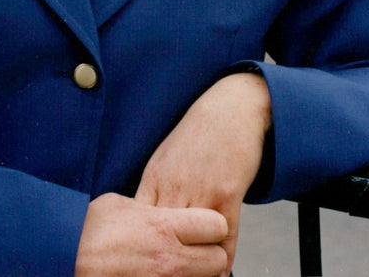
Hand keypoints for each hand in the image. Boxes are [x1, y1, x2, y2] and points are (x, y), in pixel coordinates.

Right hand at [75, 192, 228, 276]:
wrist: (65, 257)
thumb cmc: (87, 231)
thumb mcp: (121, 204)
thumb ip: (149, 208)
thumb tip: (159, 210)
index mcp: (163, 226)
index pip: (217, 225)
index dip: (210, 224)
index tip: (201, 225)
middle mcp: (169, 258)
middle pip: (218, 259)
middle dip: (210, 253)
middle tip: (196, 248)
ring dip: (196, 272)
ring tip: (179, 263)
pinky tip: (164, 274)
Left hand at [135, 73, 271, 274]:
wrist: (230, 109)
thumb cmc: (197, 135)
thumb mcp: (165, 158)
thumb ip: (153, 190)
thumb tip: (138, 218)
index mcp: (154, 179)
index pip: (138, 224)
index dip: (138, 248)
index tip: (139, 266)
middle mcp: (174, 187)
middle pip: (162, 237)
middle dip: (162, 263)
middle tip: (162, 276)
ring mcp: (201, 190)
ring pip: (191, 241)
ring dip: (193, 265)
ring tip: (192, 276)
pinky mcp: (228, 192)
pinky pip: (224, 235)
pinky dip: (222, 258)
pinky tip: (220, 270)